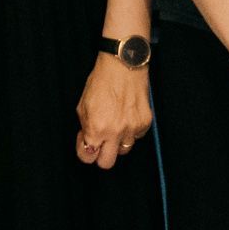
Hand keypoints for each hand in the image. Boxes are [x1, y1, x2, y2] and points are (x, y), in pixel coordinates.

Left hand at [76, 52, 152, 169]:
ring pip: (124, 150)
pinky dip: (131, 131)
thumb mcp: (83, 105)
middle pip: (107, 163)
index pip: (87, 157)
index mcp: (96, 128)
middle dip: (101, 155)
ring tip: (115, 124)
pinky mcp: (145, 123)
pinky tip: (126, 116)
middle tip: (100, 142)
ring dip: (117, 142)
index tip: (85, 142)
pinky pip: (137, 137)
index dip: (84, 151)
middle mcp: (115, 132)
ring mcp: (132, 129)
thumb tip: (88, 140)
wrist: (123, 65)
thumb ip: (85, 127)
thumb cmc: (101, 82)